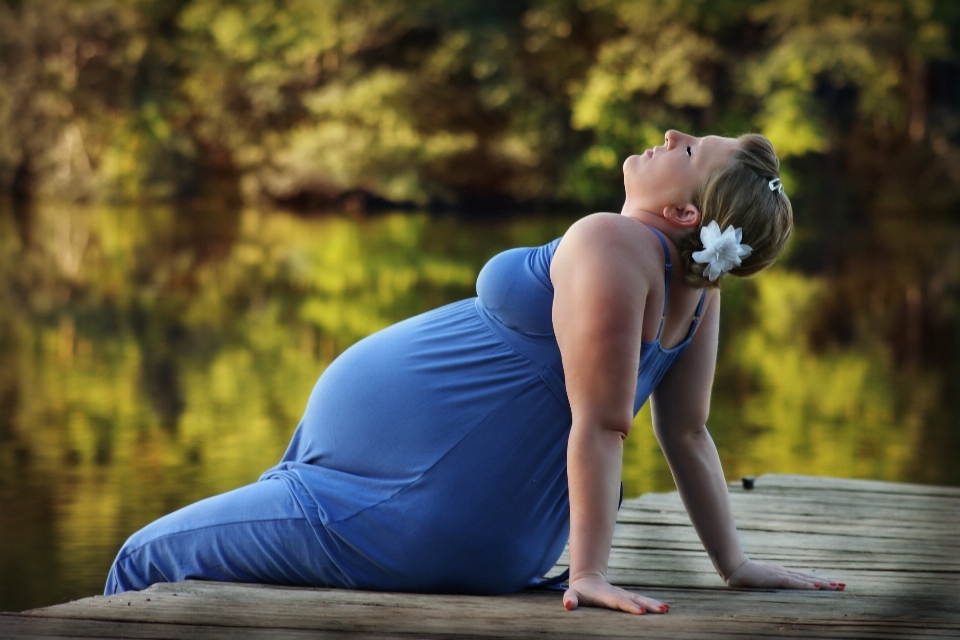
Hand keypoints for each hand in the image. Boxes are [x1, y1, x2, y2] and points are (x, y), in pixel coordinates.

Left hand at [562, 574, 669, 614]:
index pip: (619, 601)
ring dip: (654, 604)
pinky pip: (643, 601)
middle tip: (662, 610)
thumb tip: (568, 604)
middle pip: (635, 599)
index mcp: (606, 595)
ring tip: (666, 610)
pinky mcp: (629, 598)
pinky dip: (654, 604)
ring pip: (641, 599)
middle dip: (648, 605)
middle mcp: (618, 594)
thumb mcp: (572, 595)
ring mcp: (625, 595)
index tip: (641, 611)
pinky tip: (665, 609)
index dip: (629, 606)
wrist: (587, 582)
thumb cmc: (579, 593)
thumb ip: (570, 598)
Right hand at [725, 558, 844, 590]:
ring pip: (806, 580)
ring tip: (836, 586)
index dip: (820, 582)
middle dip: (828, 583)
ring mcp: (781, 575)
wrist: (733, 567)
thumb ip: (768, 583)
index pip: (805, 579)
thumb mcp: (760, 581)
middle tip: (844, 586)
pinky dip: (805, 585)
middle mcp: (785, 573)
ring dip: (822, 584)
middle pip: (810, 578)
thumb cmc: (743, 575)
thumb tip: (773, 586)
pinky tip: (815, 587)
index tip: (834, 585)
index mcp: (782, 574)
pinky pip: (793, 582)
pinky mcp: (775, 578)